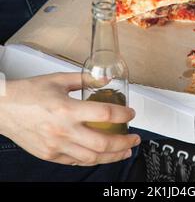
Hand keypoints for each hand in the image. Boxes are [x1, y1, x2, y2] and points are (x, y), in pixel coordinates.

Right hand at [0, 73, 139, 165]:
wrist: (4, 109)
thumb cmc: (28, 93)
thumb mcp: (58, 79)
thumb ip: (83, 79)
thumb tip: (104, 79)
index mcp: (66, 109)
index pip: (104, 114)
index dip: (123, 114)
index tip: (130, 113)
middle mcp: (63, 130)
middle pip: (102, 142)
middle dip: (124, 142)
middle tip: (135, 138)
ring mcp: (56, 146)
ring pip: (92, 157)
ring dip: (112, 156)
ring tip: (124, 151)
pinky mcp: (50, 155)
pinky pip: (76, 162)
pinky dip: (92, 159)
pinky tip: (101, 155)